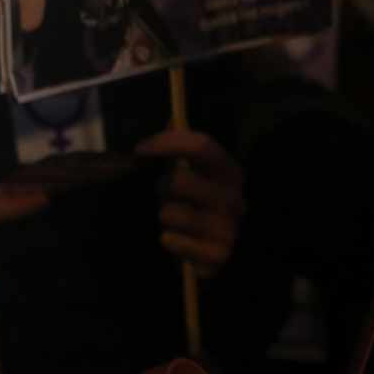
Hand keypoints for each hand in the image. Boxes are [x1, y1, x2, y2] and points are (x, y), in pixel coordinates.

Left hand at [137, 130, 246, 277]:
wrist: (233, 255)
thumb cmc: (206, 208)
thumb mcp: (202, 176)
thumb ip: (185, 150)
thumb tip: (172, 117)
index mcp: (230, 172)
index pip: (201, 145)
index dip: (167, 142)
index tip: (140, 150)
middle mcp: (233, 199)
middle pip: (177, 180)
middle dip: (160, 187)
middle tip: (164, 196)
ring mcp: (227, 229)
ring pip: (168, 213)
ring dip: (164, 216)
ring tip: (175, 221)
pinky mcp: (217, 255)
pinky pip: (171, 240)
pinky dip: (168, 240)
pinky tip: (177, 241)